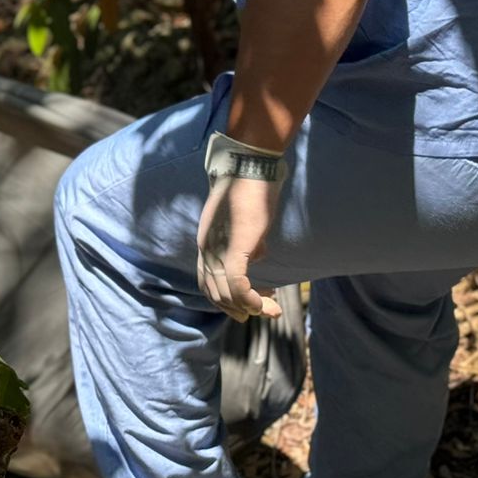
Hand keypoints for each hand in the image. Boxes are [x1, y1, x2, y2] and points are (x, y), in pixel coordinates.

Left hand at [196, 175, 284, 321]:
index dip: (226, 299)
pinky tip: (264, 304)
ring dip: (249, 307)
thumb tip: (255, 256)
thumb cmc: (251, 190)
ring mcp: (217, 249)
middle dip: (239, 309)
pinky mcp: (233, 247)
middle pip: (215, 293)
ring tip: (271, 309)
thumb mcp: (246, 222)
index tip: (249, 303)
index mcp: (206, 243)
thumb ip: (248, 242)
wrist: (249, 166)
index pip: (208, 282)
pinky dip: (250, 300)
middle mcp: (206, 249)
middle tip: (265, 311)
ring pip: (226, 294)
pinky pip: (237, 284)